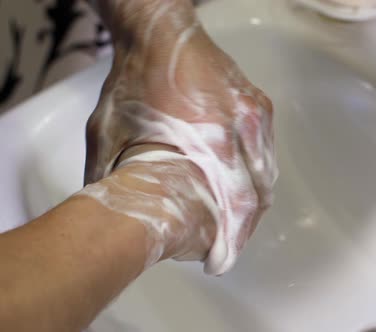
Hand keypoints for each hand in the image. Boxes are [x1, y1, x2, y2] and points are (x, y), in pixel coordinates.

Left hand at [81, 0, 276, 274]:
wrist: (161, 33)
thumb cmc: (136, 79)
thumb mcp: (109, 133)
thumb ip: (112, 177)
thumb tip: (115, 213)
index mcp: (212, 140)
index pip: (237, 204)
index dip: (233, 240)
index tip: (220, 262)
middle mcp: (242, 129)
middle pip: (257, 196)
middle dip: (243, 230)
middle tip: (226, 249)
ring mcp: (255, 116)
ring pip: (266, 177)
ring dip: (253, 207)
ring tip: (234, 226)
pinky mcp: (258, 106)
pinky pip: (266, 154)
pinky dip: (257, 178)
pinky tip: (242, 189)